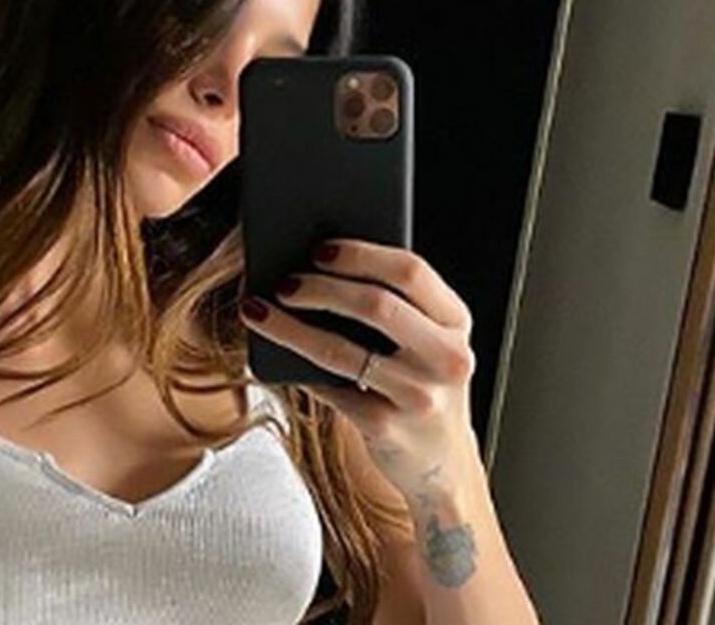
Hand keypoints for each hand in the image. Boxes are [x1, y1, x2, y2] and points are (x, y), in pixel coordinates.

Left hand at [238, 238, 482, 496]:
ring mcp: (419, 396)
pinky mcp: (387, 428)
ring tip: (258, 310)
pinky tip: (275, 355)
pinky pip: (329, 388)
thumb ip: (394, 305)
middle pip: (376, 305)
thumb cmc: (421, 386)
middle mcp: (447, 358)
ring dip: (290, 327)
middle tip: (282, 282)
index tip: (317, 248)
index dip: (359, 255)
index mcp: (456, 322)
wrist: (442, 465)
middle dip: (319, 288)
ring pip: (341, 349)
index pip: (410, 271)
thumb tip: (315, 266)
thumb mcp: (427, 342)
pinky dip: (298, 368)